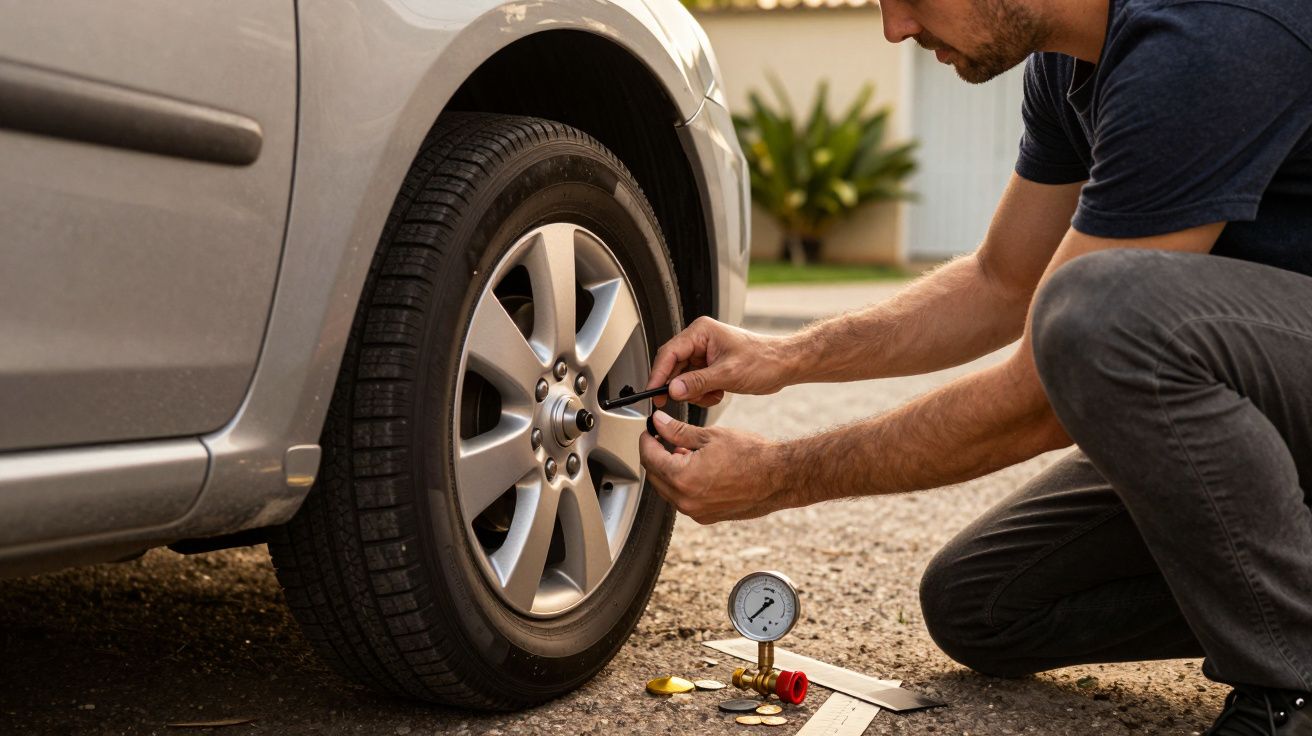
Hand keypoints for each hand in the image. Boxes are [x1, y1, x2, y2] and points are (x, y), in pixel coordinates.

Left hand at [639, 410, 790, 523]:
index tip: (650, 430)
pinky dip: (683, 484)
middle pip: (655, 476)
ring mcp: (697, 512)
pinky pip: (685, 500)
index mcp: (682, 478)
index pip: (649, 458)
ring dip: (669, 470)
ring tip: (683, 450)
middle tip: (663, 437)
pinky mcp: (708, 517)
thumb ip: (678, 431)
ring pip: (669, 490)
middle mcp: (686, 501)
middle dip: (655, 455)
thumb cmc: (751, 455)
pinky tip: (695, 467)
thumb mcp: (710, 435)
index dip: (646, 440)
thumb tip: (660, 423)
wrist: (779, 477)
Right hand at [647, 316, 792, 407]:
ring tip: (713, 394)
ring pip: (683, 378)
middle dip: (680, 386)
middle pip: (673, 366)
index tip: (652, 392)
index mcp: (701, 332)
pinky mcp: (710, 366)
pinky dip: (703, 394)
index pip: (669, 353)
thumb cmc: (763, 360)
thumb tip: (673, 389)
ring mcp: (705, 354)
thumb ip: (697, 382)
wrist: (784, 365)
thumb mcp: (728, 374)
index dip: (658, 374)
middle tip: (680, 401)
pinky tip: (718, 393)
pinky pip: (694, 383)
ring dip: (694, 392)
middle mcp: (700, 340)